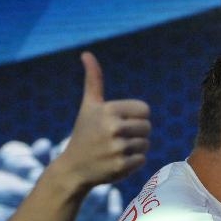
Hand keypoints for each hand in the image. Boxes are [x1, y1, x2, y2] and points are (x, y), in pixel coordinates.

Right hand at [50, 51, 150, 189]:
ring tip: (117, 150)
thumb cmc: (84, 133)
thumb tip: (87, 53)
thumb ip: (93, 80)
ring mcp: (117, 148)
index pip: (145, 110)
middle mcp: (113, 127)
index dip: (136, 117)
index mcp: (108, 110)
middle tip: (118, 138)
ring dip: (135, 148)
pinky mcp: (120, 165)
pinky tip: (117, 161)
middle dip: (137, 133)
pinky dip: (133, 162)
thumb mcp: (88, 106)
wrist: (74, 167)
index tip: (121, 123)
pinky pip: (142, 160)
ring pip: (146, 144)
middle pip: (147, 127)